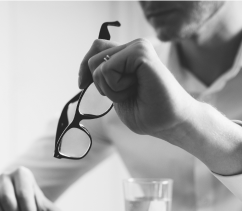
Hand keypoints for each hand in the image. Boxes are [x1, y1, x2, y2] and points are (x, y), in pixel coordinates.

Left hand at [78, 38, 241, 175]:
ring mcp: (138, 47)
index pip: (96, 49)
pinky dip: (115, 87)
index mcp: (128, 56)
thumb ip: (104, 78)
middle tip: (124, 94)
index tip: (82, 85)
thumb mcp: (116, 94)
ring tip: (132, 92)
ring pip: (97, 65)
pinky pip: (107, 69)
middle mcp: (133, 47)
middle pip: (93, 56)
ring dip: (109, 88)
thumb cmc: (147, 112)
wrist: (169, 122)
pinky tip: (135, 89)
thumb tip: (85, 73)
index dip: (84, 66)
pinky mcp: (140, 52)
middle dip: (99, 84)